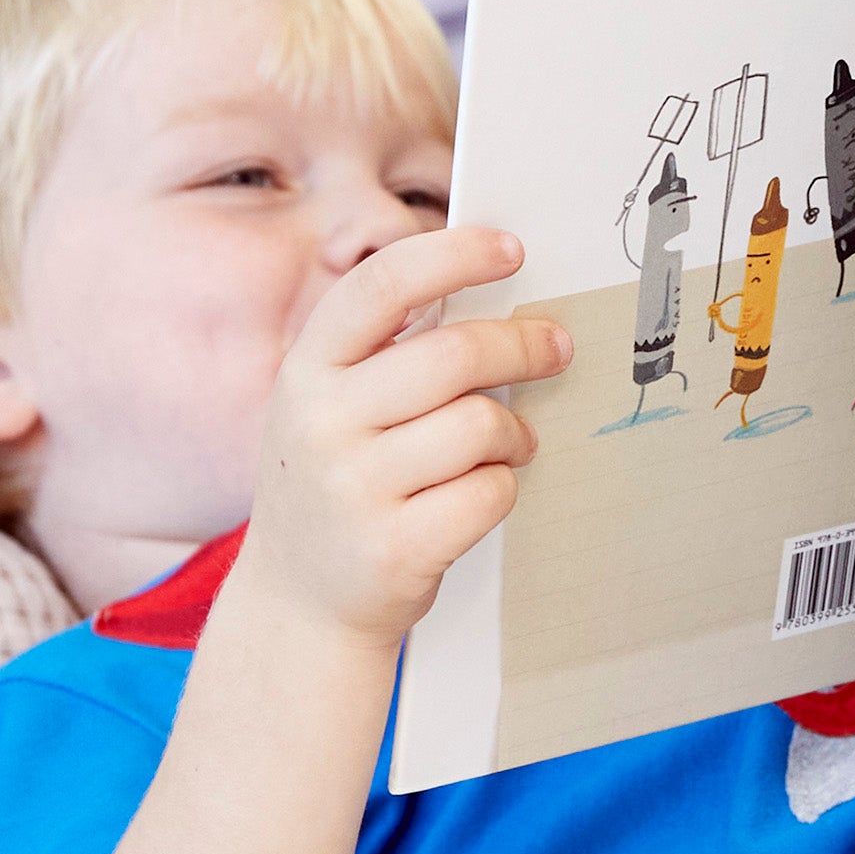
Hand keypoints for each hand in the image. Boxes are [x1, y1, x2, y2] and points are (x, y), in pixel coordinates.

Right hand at [236, 224, 563, 646]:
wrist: (298, 604)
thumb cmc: (339, 482)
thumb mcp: (330, 406)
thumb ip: (388, 352)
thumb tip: (496, 289)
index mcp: (307, 369)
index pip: (382, 284)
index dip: (453, 255)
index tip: (512, 249)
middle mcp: (320, 422)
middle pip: (453, 355)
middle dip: (523, 345)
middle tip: (556, 347)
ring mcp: (351, 489)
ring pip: (480, 425)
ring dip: (514, 432)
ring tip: (511, 444)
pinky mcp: (391, 549)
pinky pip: (488, 492)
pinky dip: (503, 487)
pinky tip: (483, 491)